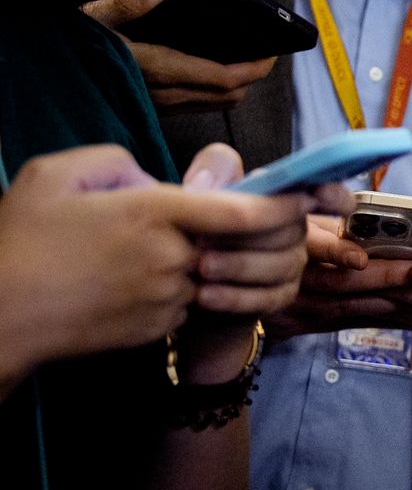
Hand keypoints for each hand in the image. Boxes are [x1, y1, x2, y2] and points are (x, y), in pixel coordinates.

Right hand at [0, 145, 317, 386]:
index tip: (304, 195)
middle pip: (244, 245)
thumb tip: (157, 179)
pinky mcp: (160, 328)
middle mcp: (173, 258)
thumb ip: (117, 161)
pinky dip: (184, 287)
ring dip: (211, 261)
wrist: (1, 316)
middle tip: (244, 222)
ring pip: (216, 273)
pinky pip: (191, 300)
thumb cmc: (20, 241)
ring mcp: (169, 298)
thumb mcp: (57, 175)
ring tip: (160, 250)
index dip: (286, 203)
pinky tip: (140, 279)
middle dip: (255, 233)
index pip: (247, 211)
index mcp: (154, 213)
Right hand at [84, 0, 275, 112]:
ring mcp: (159, 105)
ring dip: (234, 86)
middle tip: (265, 54)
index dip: (254, 69)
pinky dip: (214, 91)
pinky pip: (196, 105)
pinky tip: (215, 70)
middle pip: (225, 95)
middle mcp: (162, 93)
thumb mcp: (98, 14)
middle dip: (251, 77)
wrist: (50, 71)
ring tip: (247, 60)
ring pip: (213, 103)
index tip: (273, 54)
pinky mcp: (153, 108)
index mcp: (157, 68)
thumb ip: (130, 1)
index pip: (222, 78)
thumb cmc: (76, 37)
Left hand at [180, 144, 352, 316]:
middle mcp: (296, 228)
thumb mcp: (197, 192)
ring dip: (240, 265)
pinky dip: (235, 297)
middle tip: (206, 238)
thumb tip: (212, 181)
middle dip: (253, 234)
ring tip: (202, 266)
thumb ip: (212, 170)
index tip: (319, 194)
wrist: (181, 281)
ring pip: (284, 265)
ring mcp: (293, 263)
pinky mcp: (281, 295)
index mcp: (284, 196)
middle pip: (295, 230)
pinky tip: (205, 294)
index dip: (334, 196)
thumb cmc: (193, 229)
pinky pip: (270, 298)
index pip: (331, 194)